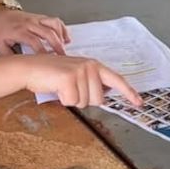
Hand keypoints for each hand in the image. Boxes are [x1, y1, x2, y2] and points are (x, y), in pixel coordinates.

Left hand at [0, 9, 70, 55]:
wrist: (0, 14)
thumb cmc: (0, 29)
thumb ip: (10, 56)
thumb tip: (20, 67)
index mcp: (19, 31)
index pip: (34, 42)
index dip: (42, 52)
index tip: (48, 62)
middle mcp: (29, 23)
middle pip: (47, 33)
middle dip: (57, 45)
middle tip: (62, 56)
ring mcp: (36, 19)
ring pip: (53, 24)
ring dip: (61, 36)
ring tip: (65, 47)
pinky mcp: (41, 17)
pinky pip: (55, 20)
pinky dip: (62, 28)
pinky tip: (65, 37)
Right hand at [21, 54, 142, 107]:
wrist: (30, 68)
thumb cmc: (51, 74)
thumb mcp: (76, 75)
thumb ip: (91, 83)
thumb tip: (104, 96)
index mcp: (94, 65)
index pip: (116, 80)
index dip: (128, 93)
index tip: (139, 103)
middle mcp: (90, 66)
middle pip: (98, 99)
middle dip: (83, 99)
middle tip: (69, 89)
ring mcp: (80, 71)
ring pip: (84, 102)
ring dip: (72, 99)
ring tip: (62, 87)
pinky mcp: (69, 78)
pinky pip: (72, 102)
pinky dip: (62, 100)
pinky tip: (56, 88)